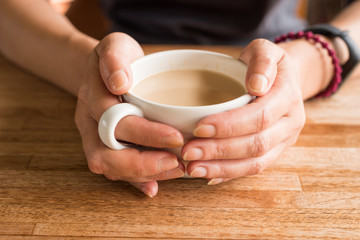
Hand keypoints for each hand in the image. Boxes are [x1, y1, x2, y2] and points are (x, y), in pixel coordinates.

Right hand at [75, 33, 184, 197]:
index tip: (175, 136)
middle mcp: (90, 124)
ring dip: (143, 174)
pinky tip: (154, 188)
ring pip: (111, 167)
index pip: (115, 121)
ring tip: (176, 171)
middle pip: (107, 154)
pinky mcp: (105, 149)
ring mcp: (95, 140)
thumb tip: (119, 83)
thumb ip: (114, 58)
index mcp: (91, 97)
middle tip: (178, 163)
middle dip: (143, 163)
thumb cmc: (117, 59)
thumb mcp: (115, 46)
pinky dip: (135, 182)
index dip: (144, 133)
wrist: (105, 72)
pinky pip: (116, 171)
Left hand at [182, 39, 305, 184]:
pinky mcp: (275, 152)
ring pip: (256, 163)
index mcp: (288, 96)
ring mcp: (284, 141)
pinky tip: (207, 176)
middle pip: (256, 144)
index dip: (229, 125)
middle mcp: (290, 123)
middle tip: (188, 153)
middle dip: (220, 151)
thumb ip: (261, 61)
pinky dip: (229, 174)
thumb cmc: (266, 64)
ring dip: (222, 168)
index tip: (199, 128)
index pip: (259, 116)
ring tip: (192, 169)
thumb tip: (256, 85)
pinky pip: (254, 169)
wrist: (285, 80)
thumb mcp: (265, 50)